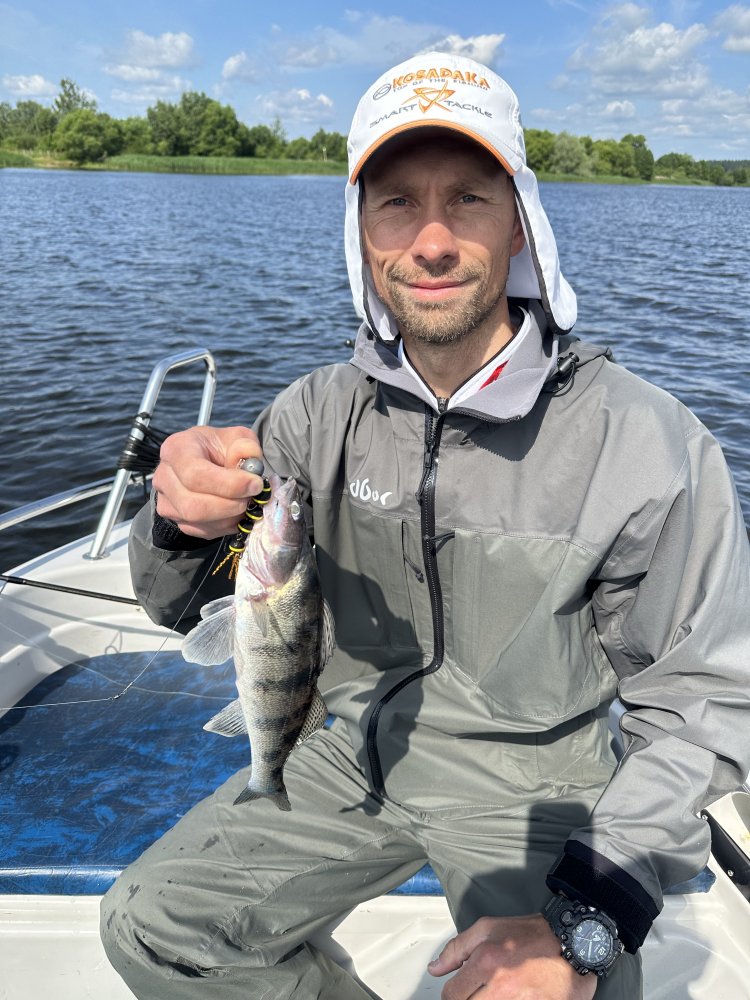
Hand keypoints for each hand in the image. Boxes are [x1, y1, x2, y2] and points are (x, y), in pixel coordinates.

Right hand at [152, 425, 264, 538]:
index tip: (255, 484)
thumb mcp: (237, 437)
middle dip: (230, 505)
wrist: (203, 461)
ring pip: (198, 521)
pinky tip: (236, 512)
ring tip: (246, 503)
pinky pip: (202, 531)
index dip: (229, 484)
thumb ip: (245, 446)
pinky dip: (225, 526)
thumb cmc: (219, 449)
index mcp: (176, 449)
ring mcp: (165, 502)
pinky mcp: (175, 520)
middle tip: (252, 497)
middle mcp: (163, 477)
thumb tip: (250, 467)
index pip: (196, 474)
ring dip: (230, 517)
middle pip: (194, 505)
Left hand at [428, 915, 596, 999]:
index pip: (452, 995)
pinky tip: (511, 996)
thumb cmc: (533, 934)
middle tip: (481, 990)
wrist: (575, 942)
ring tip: (495, 992)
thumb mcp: (488, 928)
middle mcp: (501, 986)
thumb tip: (435, 968)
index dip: (453, 995)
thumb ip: (457, 948)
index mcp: (486, 961)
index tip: (459, 991)